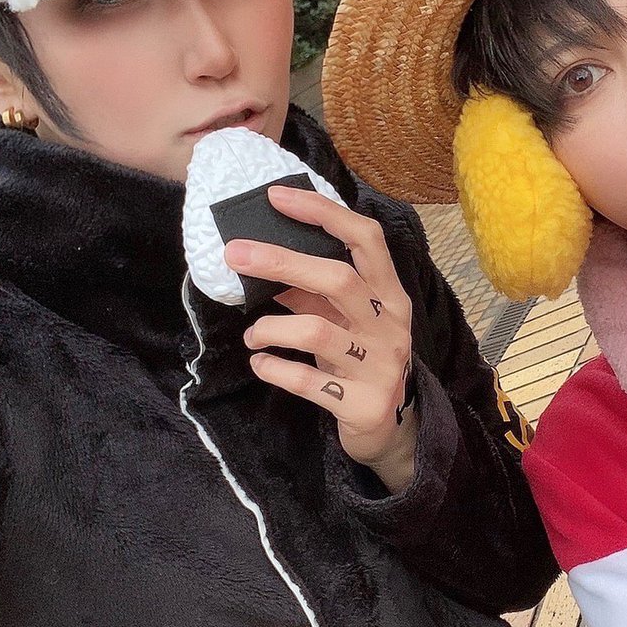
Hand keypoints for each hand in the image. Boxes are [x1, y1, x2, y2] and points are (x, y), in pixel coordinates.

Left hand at [225, 186, 416, 490]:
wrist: (391, 428)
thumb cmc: (361, 359)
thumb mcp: (345, 320)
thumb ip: (312, 292)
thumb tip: (260, 257)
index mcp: (390, 295)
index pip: (366, 239)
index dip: (324, 213)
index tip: (277, 198)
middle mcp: (391, 325)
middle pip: (338, 279)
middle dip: (281, 261)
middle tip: (235, 254)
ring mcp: (381, 366)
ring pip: (316, 331)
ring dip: (270, 328)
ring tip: (252, 335)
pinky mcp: (363, 404)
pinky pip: (306, 380)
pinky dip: (273, 368)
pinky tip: (261, 363)